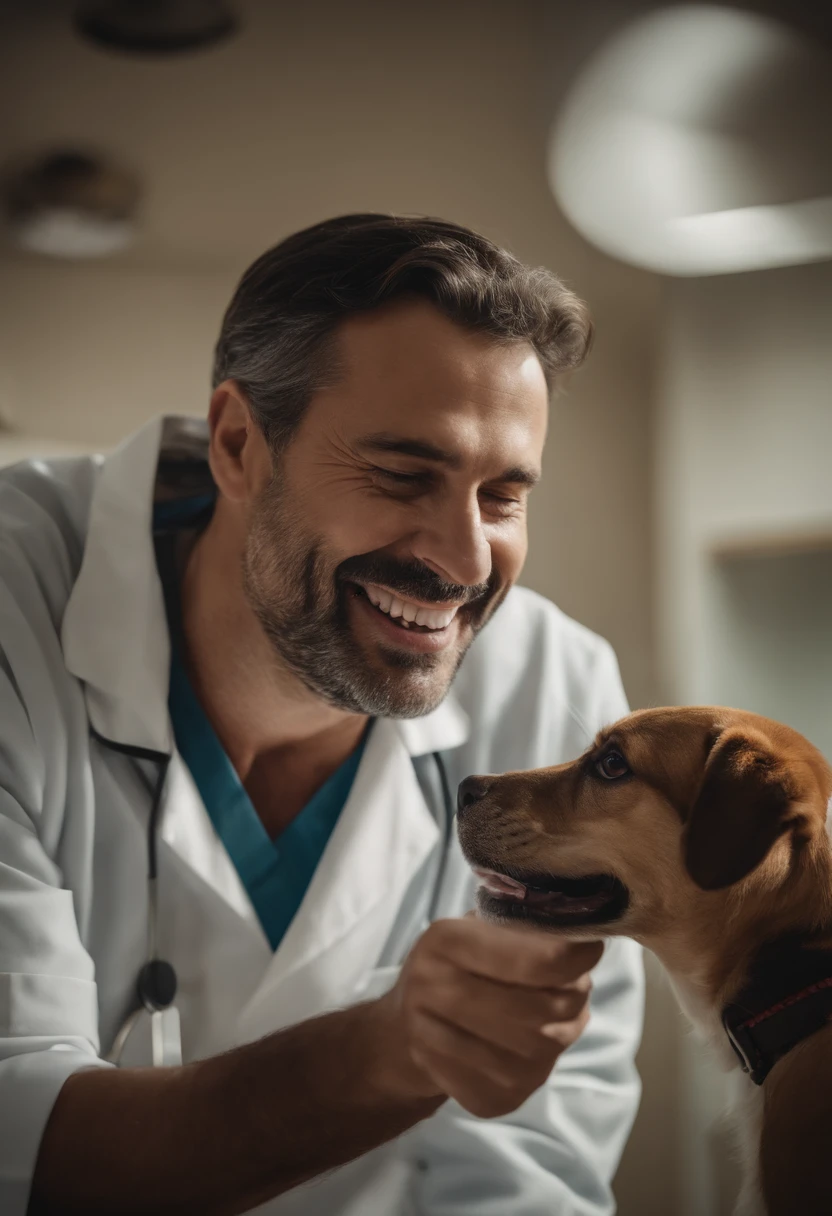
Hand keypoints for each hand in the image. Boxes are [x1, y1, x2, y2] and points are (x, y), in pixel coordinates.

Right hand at [369, 917, 602, 1117]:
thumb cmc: (456, 966)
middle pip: (541, 1012)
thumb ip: (523, 929)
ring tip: (558, 1017)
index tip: (591, 949)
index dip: (574, 958)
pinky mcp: (460, 1093)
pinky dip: (541, 1067)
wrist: (402, 1029)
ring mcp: (438, 1047)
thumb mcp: (478, 929)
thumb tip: (582, 935)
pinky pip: (523, 1087)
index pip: (533, 961)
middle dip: (573, 999)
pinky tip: (533, 1047)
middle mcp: (433, 991)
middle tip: (578, 986)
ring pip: (538, 1054)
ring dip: (562, 1034)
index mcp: (444, 941)